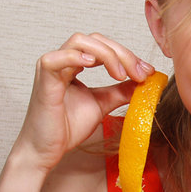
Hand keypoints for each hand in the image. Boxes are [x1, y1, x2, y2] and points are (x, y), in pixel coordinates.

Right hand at [13, 33, 154, 172]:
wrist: (47, 151)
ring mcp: (51, 68)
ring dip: (106, 54)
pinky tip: (92, 63)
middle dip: (122, 54)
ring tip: (120, 75)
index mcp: (76, 64)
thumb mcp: (103, 103)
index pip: (105, 46)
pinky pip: (55, 59)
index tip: (147, 71)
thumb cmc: (68, 127)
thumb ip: (121, 90)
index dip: (127, 55)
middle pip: (96, 40)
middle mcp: (63, 61)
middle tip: (139, 73)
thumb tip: (145, 80)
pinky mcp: (43, 80)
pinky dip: (75, 56)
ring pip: (80, 42)